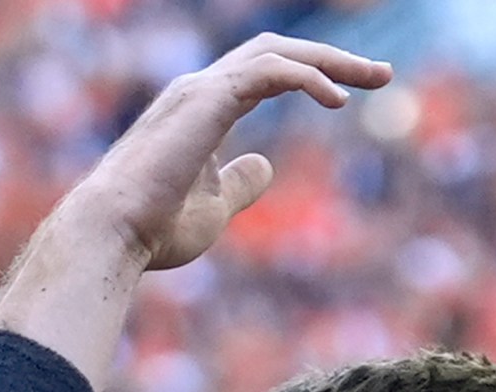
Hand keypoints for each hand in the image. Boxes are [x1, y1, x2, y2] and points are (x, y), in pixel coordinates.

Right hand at [66, 34, 389, 272]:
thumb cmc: (154, 230)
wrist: (112, 235)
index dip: (312, 75)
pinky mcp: (205, 101)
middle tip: (383, 74)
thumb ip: (239, 184)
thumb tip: (265, 166)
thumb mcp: (213, 208)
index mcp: (202, 109)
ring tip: (377, 78)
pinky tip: (338, 99)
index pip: (266, 74)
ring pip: (276, 53)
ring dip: (332, 61)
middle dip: (332, 59)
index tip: (353, 93)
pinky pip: (268, 72)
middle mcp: (199, 90)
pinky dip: (307, 77)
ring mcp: (199, 91)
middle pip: (277, 53)